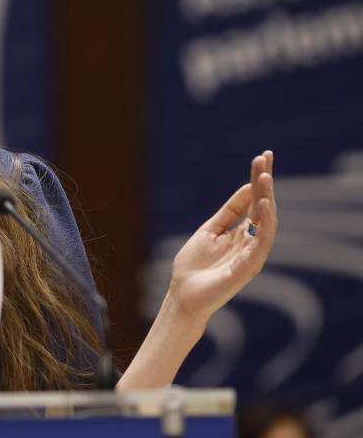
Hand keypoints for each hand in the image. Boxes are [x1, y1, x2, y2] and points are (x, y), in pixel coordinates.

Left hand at [168, 151, 277, 325]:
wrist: (183, 294)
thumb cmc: (195, 266)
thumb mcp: (211, 230)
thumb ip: (230, 211)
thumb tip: (247, 187)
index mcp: (242, 232)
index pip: (255, 201)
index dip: (259, 179)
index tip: (262, 156)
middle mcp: (251, 242)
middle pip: (263, 208)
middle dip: (265, 183)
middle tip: (265, 158)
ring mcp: (251, 255)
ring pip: (266, 224)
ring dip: (267, 200)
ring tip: (264, 178)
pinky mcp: (247, 268)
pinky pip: (260, 244)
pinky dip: (264, 225)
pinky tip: (263, 206)